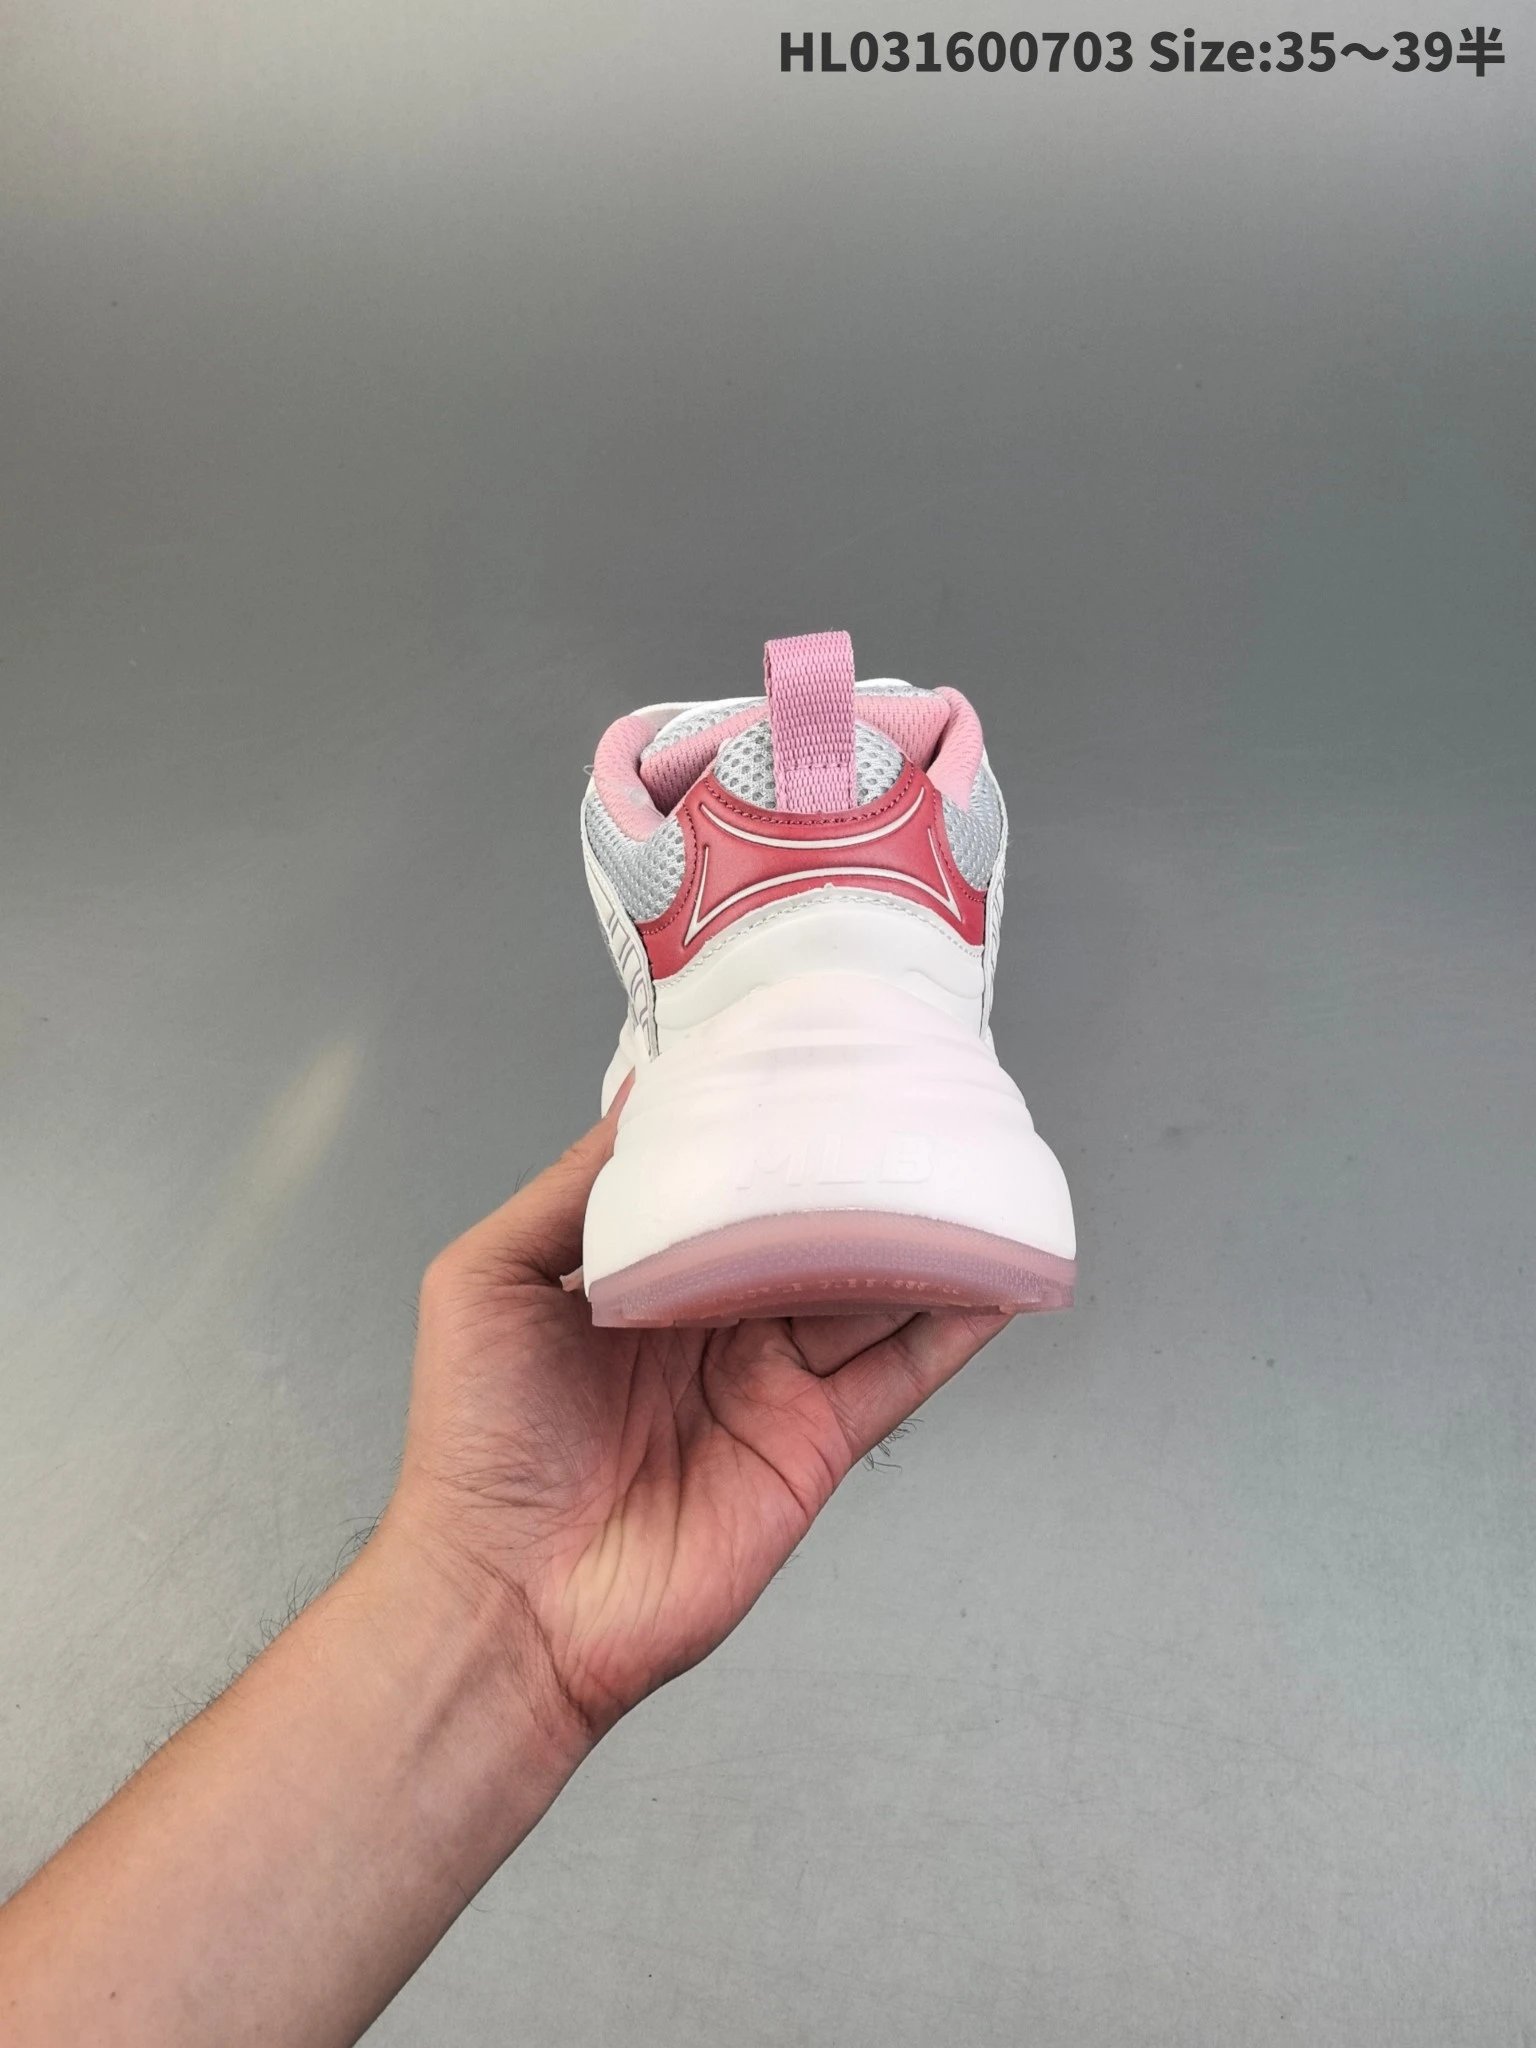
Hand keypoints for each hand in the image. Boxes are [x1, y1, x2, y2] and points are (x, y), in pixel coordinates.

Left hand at [386, 1101, 1010, 1752]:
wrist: (511, 1599)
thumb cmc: (479, 1440)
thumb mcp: (490, 1281)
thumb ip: (572, 1190)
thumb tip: (643, 1095)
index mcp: (646, 1275)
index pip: (726, 1185)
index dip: (770, 1130)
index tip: (818, 1059)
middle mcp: (720, 1322)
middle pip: (810, 1231)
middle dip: (859, 1171)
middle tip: (919, 1098)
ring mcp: (775, 1383)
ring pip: (869, 1290)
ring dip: (922, 1234)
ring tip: (977, 1163)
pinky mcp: (816, 1444)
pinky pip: (899, 1375)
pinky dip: (955, 1326)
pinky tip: (997, 1271)